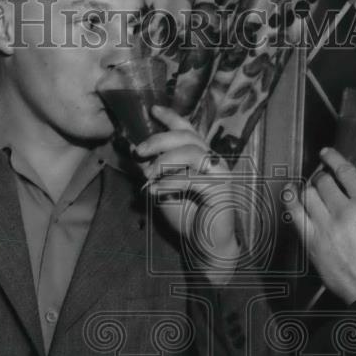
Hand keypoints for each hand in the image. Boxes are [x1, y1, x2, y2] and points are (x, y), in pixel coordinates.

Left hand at [133, 106, 240, 282]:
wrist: (205, 245)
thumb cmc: (187, 216)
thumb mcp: (162, 190)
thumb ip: (151, 172)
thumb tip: (133, 152)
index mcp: (199, 157)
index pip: (187, 130)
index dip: (171, 118)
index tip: (153, 110)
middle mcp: (212, 161)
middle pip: (187, 136)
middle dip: (159, 140)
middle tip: (139, 151)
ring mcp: (220, 174)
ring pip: (192, 152)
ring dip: (165, 162)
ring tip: (150, 176)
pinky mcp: (221, 190)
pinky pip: (194, 178)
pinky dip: (171, 183)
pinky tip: (156, 191)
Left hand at [284, 148, 355, 303]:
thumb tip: (344, 191)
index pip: (345, 171)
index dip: (333, 158)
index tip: (326, 154)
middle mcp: (345, 211)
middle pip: (324, 181)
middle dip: (322, 178)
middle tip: (322, 181)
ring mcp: (326, 226)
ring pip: (308, 193)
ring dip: (309, 189)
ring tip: (311, 190)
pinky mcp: (312, 241)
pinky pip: (294, 213)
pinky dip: (290, 200)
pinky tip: (290, 194)